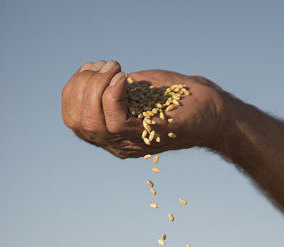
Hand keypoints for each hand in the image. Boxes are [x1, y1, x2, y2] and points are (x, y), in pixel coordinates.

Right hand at [61, 60, 225, 158]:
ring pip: (91, 123)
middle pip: (76, 122)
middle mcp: (116, 143)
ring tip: (116, 70)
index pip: (72, 120)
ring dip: (96, 87)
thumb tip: (92, 76)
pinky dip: (112, 94)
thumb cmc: (177, 97)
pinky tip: (125, 79)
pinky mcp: (145, 135)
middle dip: (83, 85)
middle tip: (109, 66)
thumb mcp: (137, 88)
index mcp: (111, 134)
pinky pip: (114, 120)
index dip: (73, 89)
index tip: (94, 68)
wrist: (212, 111)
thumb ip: (113, 87)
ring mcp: (130, 142)